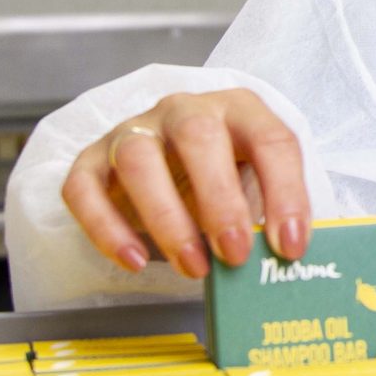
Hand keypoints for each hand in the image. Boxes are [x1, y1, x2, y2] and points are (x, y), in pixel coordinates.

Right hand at [60, 90, 309, 278]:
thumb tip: (287, 257)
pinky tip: (136, 260)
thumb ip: (269, 213)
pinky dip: (107, 228)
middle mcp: (184, 110)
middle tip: (235, 254)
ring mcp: (134, 131)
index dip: (285, 193)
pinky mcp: (92, 160)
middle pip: (198, 136)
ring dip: (167, 217)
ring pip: (139, 159)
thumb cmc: (222, 175)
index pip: (271, 139)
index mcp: (239, 109)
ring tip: (192, 266)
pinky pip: (85, 188)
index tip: (289, 245)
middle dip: (220, 199)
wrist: (164, 160)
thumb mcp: (254, 184)